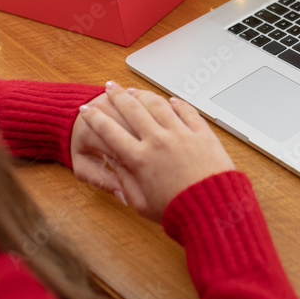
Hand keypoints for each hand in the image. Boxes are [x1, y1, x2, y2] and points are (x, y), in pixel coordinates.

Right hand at [78, 82, 235, 221]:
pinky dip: (176, 103)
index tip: (86, 111)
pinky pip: (186, 110)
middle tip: (109, 88)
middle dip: (116, 96)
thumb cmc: (179, 210)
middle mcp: (158, 141)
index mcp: (140, 159)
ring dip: (143, 94)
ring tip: (134, 90)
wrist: (213, 208)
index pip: (109, 131)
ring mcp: (181, 134)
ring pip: (158, 105)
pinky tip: (170, 100)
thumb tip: (117, 168)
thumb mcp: (142, 204)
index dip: (94, 119)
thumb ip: (126, 183)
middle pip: (131, 110)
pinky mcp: (201, 133)